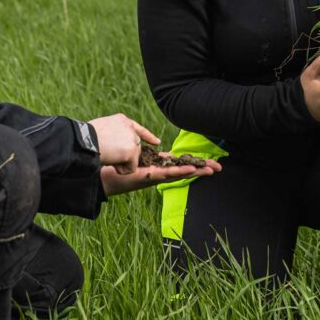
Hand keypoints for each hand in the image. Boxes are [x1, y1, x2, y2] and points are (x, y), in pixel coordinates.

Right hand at [87, 113, 159, 173]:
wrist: (84, 141)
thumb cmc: (84, 137)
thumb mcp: (102, 129)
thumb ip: (113, 133)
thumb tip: (114, 142)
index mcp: (121, 120)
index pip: (138, 129)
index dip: (148, 137)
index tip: (157, 142)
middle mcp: (129, 128)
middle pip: (135, 147)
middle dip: (127, 156)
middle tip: (109, 155)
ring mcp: (132, 139)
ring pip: (132, 158)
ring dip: (120, 163)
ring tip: (107, 156)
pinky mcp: (131, 151)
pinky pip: (130, 168)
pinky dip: (121, 170)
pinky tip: (111, 163)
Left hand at [100, 154, 222, 195]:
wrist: (100, 171)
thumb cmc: (115, 161)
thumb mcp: (134, 148)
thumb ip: (145, 143)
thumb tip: (154, 142)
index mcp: (157, 164)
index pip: (179, 162)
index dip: (194, 161)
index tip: (209, 160)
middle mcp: (158, 172)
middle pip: (184, 169)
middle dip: (201, 169)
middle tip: (219, 167)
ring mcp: (154, 176)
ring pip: (179, 174)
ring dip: (195, 172)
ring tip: (211, 170)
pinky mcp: (148, 177)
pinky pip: (167, 174)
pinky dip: (179, 172)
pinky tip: (191, 170)